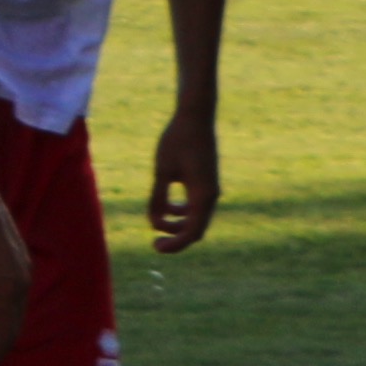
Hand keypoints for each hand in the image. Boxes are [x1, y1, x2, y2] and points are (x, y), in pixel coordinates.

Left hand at [147, 109, 221, 253]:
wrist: (195, 118)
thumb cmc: (176, 142)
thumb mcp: (162, 171)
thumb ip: (158, 198)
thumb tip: (154, 223)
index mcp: (203, 196)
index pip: (192, 232)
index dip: (175, 244)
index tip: (155, 247)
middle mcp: (211, 196)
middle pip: (196, 229)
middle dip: (176, 238)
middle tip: (155, 244)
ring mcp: (211, 189)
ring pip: (197, 219)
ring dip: (179, 225)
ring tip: (158, 224)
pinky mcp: (207, 182)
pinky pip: (197, 207)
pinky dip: (183, 213)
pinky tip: (168, 208)